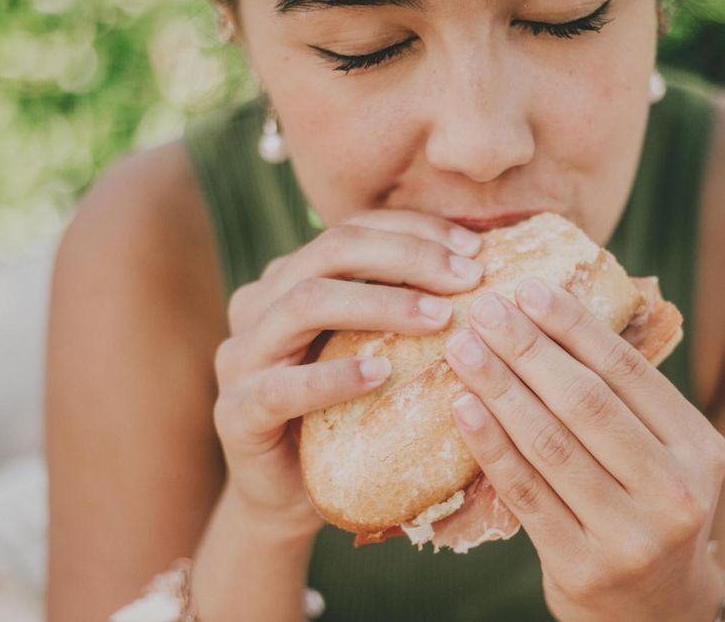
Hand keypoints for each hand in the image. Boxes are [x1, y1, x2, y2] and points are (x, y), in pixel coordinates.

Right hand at [212, 210, 485, 535]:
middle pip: (331, 251)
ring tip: (440, 319)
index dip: (415, 230)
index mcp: (290, 277)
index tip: (476, 246)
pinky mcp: (236, 411)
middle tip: (468, 278)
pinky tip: (381, 375)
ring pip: (306, 303)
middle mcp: (259, 303)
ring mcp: (240, 355)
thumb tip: (488, 266)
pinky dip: (335, 376)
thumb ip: (405, 308)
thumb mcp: (377, 350)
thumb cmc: (347, 413)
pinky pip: (284, 386)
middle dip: (407, 257)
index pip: (353, 229)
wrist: (291, 494)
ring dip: (381, 304)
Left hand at [443, 277, 724, 620]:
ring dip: (500, 388)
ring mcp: (631, 534)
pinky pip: (527, 493)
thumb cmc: (648, 515)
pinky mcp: (584, 567)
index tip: (528, 289)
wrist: (658, 614)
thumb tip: (548, 320)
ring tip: (464, 349)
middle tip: (485, 310)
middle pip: (587, 402)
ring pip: (551, 444)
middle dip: (529, 348)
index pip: (628, 371)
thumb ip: (626, 405)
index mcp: (699, 449)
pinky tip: (463, 408)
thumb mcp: (665, 460)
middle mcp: (674, 491)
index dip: (574, 326)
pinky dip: (491, 446)